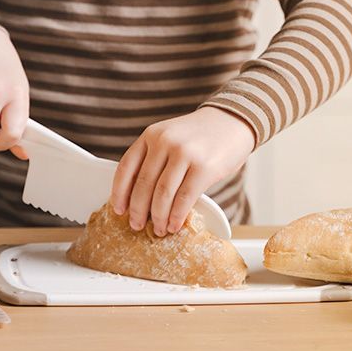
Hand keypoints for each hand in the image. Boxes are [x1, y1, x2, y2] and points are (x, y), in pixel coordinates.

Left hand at [110, 107, 254, 235]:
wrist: (233, 121)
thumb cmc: (200, 135)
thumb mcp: (170, 136)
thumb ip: (155, 158)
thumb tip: (139, 197)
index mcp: (151, 134)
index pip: (126, 167)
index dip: (119, 193)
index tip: (118, 209)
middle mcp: (164, 142)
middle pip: (143, 184)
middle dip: (138, 211)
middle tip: (137, 225)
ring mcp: (184, 154)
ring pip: (162, 195)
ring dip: (158, 217)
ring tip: (159, 229)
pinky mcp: (204, 168)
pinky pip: (184, 199)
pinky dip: (176, 217)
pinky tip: (175, 225)